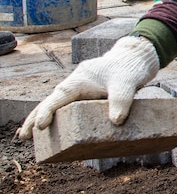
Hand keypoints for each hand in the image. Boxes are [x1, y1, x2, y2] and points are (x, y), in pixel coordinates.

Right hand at [16, 36, 159, 138]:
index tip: (40, 125)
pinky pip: (66, 107)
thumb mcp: (128, 84)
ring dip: (42, 118)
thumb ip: (121, 100)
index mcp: (80, 79)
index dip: (48, 111)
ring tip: (28, 136)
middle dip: (34, 117)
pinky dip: (56, 117)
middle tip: (23, 136)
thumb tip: (115, 122)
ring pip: (55, 104)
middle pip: (50, 101)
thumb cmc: (129, 68)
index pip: (59, 96)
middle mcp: (75, 84)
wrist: (136, 58)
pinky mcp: (86, 95)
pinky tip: (52, 129)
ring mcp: (79, 89)